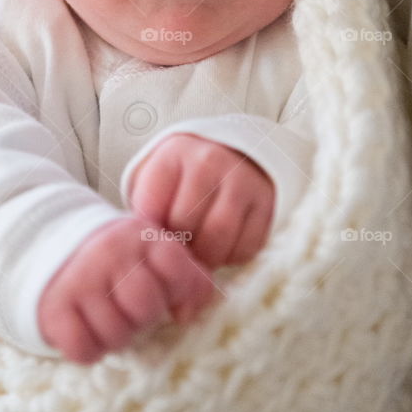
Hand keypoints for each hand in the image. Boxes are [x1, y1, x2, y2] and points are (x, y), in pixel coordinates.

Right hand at [37, 216, 220, 364]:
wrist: (55, 247)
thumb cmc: (120, 262)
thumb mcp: (156, 255)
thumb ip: (188, 278)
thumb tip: (187, 315)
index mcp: (143, 236)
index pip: (178, 273)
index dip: (178, 294)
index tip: (166, 295)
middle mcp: (110, 252)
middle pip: (146, 308)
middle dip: (143, 319)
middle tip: (131, 310)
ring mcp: (80, 279)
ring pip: (115, 335)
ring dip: (115, 337)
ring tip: (108, 318)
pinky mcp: (54, 306)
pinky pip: (84, 349)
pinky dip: (88, 349)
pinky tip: (87, 328)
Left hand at [126, 134, 274, 270]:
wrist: (234, 153)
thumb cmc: (186, 175)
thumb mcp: (159, 175)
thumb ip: (146, 204)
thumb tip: (149, 244)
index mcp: (175, 153)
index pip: (151, 206)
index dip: (149, 231)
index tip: (154, 236)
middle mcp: (210, 161)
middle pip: (184, 224)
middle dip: (177, 246)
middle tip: (177, 251)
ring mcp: (241, 180)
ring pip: (217, 239)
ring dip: (204, 257)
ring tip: (197, 253)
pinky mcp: (266, 203)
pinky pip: (246, 247)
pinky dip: (231, 257)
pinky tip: (222, 246)